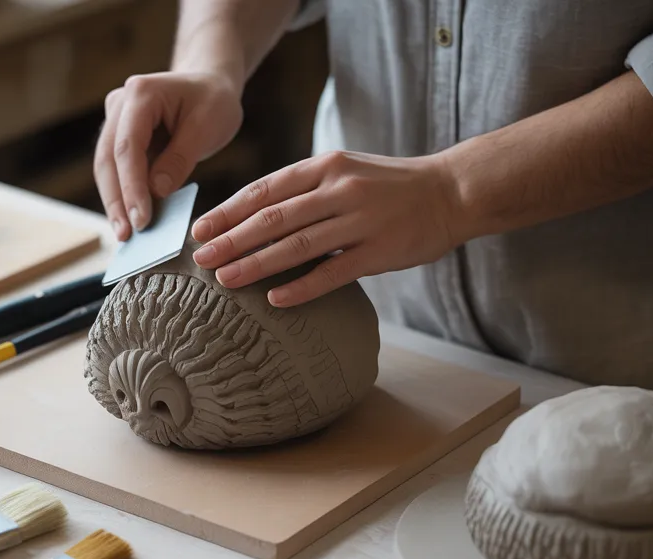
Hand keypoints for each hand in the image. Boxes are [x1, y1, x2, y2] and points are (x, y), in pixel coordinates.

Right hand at [96, 71, 243, 240]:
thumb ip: (181, 158)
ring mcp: (115, 120)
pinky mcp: (119, 136)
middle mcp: (120, 104)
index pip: (128, 147)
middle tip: (127, 236)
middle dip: (117, 200)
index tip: (141, 220)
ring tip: (125, 236)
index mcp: (141, 93)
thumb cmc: (213, 100)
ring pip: (106, 167)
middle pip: (109, 159)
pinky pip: (116, 170)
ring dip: (115, 202)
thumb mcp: (207, 126)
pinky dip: (123, 195)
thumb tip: (156, 192)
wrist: (208, 83)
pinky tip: (129, 221)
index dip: (132, 187)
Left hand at [190, 151, 463, 306]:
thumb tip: (254, 215)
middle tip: (201, 259)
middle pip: (274, 218)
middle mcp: (340, 189)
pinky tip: (275, 299)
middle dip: (232, 239)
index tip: (201, 229)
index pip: (266, 189)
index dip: (229, 210)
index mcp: (326, 166)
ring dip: (256, 264)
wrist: (452, 191)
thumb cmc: (390, 186)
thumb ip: (305, 188)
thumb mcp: (346, 170)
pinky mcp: (379, 251)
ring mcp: (360, 220)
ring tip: (226, 279)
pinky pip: (332, 272)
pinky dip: (301, 286)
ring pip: (296, 245)